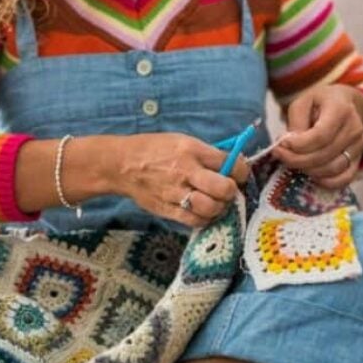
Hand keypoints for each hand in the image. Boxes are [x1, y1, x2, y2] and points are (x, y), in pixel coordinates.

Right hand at [110, 133, 249, 227]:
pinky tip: (203, 212)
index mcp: (191, 150)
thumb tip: (231, 164)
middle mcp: (185, 171)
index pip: (229, 163)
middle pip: (224, 188)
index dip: (240, 171)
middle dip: (231, 191)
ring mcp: (176, 193)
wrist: (121, 165)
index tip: (238, 174)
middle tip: (227, 191)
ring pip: (211, 208)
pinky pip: (194, 221)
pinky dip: (204, 219)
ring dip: (219, 208)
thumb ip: (205, 153)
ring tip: (215, 203)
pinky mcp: (167, 209)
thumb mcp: (181, 141)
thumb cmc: (154, 150)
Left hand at [273, 84, 362, 189]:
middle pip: (324, 154)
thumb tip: (289, 144)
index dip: (299, 145)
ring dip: (308, 170)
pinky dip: (325, 182)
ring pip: (332, 168)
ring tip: (292, 162)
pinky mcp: (358, 159)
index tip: (281, 145)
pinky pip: (344, 179)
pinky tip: (310, 175)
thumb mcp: (302, 102)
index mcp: (340, 109)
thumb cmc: (319, 103)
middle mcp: (354, 128)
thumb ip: (296, 122)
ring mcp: (358, 146)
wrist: (343, 104)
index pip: (321, 135)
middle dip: (297, 159)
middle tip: (279, 155)